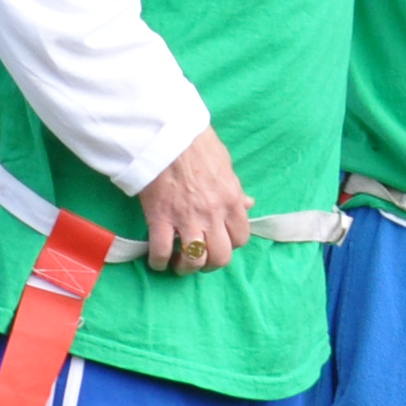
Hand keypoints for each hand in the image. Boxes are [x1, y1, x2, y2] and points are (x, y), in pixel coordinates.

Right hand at [136, 126, 251, 273]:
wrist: (168, 137)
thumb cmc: (199, 147)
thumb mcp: (227, 168)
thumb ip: (236, 192)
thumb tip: (248, 204)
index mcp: (232, 201)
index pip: (241, 238)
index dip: (231, 245)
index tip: (219, 243)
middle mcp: (213, 215)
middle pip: (220, 257)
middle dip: (211, 265)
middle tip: (200, 260)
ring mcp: (186, 219)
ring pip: (194, 259)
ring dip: (187, 267)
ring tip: (179, 262)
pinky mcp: (160, 218)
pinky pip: (161, 251)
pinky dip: (159, 261)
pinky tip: (158, 260)